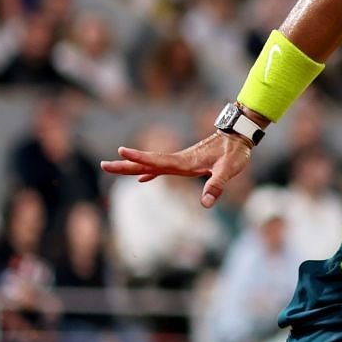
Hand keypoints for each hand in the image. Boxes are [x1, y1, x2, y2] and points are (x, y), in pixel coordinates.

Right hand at [101, 131, 252, 208]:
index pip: (158, 160)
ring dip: (132, 167)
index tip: (120, 150)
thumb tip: (206, 204)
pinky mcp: (186, 163)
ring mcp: (181, 161)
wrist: (238, 137)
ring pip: (152, 164)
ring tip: (112, 168)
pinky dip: (150, 172)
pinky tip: (141, 178)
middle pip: (147, 162)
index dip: (140, 157)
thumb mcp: (229, 170)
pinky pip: (163, 168)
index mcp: (185, 161)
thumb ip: (217, 185)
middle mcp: (179, 160)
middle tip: (103, 165)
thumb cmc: (235, 152)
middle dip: (125, 164)